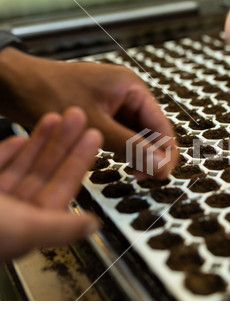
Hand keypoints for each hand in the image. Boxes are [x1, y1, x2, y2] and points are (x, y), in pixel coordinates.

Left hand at [0, 47, 177, 179]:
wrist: (13, 84)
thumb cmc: (47, 91)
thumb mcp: (94, 124)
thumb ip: (130, 145)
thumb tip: (160, 164)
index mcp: (131, 87)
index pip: (162, 124)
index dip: (165, 151)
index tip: (162, 175)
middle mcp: (127, 94)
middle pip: (152, 130)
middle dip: (152, 154)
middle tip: (145, 176)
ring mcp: (115, 103)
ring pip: (137, 134)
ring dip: (137, 153)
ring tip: (134, 172)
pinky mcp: (103, 112)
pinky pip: (122, 134)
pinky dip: (123, 149)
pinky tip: (121, 162)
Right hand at [0, 108, 101, 260]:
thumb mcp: (22, 229)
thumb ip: (59, 227)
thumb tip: (92, 226)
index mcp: (27, 224)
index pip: (62, 188)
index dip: (79, 161)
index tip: (94, 136)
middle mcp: (10, 213)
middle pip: (45, 172)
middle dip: (63, 143)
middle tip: (79, 116)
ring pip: (21, 166)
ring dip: (39, 142)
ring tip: (57, 117)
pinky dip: (7, 152)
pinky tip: (19, 137)